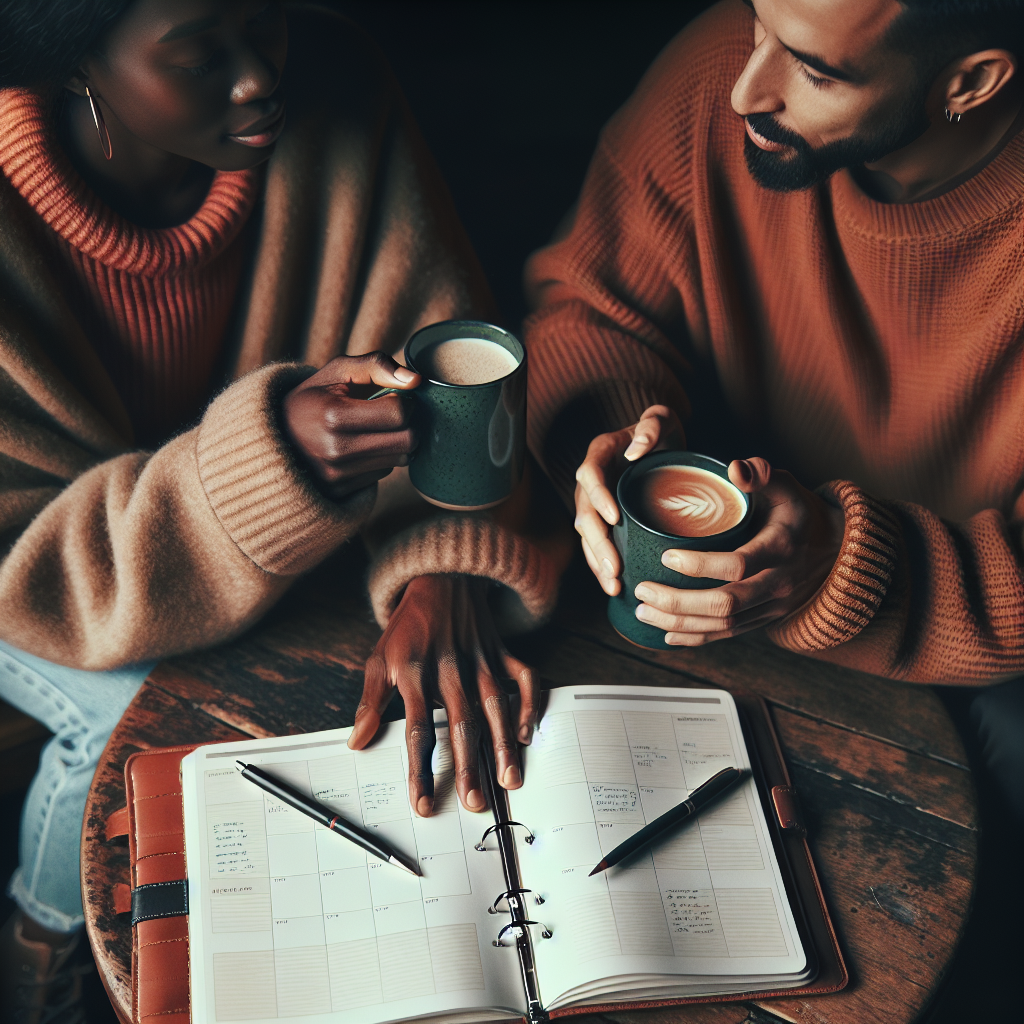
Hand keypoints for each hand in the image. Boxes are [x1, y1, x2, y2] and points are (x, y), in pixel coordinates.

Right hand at [282, 352, 419, 499]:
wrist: (276, 437)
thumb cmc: (313, 398)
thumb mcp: (337, 370)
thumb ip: (377, 365)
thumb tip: (416, 381)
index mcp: (334, 416)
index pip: (399, 413)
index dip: (406, 401)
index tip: (394, 397)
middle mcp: (336, 450)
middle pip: (407, 441)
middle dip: (408, 424)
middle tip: (393, 414)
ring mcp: (338, 474)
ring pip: (400, 459)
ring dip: (396, 442)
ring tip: (374, 429)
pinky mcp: (342, 490)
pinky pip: (384, 473)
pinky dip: (380, 458)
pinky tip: (362, 446)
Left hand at [349, 575, 537, 815]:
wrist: (441, 577)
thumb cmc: (407, 627)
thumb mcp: (378, 658)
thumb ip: (370, 703)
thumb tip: (356, 743)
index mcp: (415, 673)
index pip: (417, 730)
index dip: (420, 770)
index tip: (423, 804)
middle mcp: (450, 668)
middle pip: (460, 723)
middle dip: (469, 765)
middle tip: (475, 803)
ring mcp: (480, 659)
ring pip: (495, 706)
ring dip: (503, 744)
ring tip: (509, 780)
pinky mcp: (502, 652)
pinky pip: (524, 679)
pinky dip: (530, 703)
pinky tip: (528, 734)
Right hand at [574, 405, 685, 595]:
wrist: (661, 445)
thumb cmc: (661, 431)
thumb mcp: (660, 420)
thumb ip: (650, 427)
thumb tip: (635, 451)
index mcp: (600, 454)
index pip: (589, 475)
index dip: (598, 497)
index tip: (614, 518)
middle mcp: (590, 480)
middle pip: (584, 513)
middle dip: (597, 543)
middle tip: (613, 567)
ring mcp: (594, 502)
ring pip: (586, 535)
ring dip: (596, 561)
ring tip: (612, 584)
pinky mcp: (603, 520)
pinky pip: (595, 545)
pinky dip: (601, 566)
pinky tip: (613, 586)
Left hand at [634, 458, 844, 643]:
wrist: (834, 550)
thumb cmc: (796, 511)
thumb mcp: (784, 485)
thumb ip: (760, 472)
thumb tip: (734, 468)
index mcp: (781, 547)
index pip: (738, 565)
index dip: (699, 565)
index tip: (664, 556)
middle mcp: (778, 583)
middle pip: (725, 604)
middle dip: (678, 602)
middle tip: (642, 590)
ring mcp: (773, 606)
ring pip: (724, 626)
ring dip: (680, 623)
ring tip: (643, 611)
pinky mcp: (765, 619)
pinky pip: (730, 635)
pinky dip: (697, 638)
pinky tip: (668, 634)